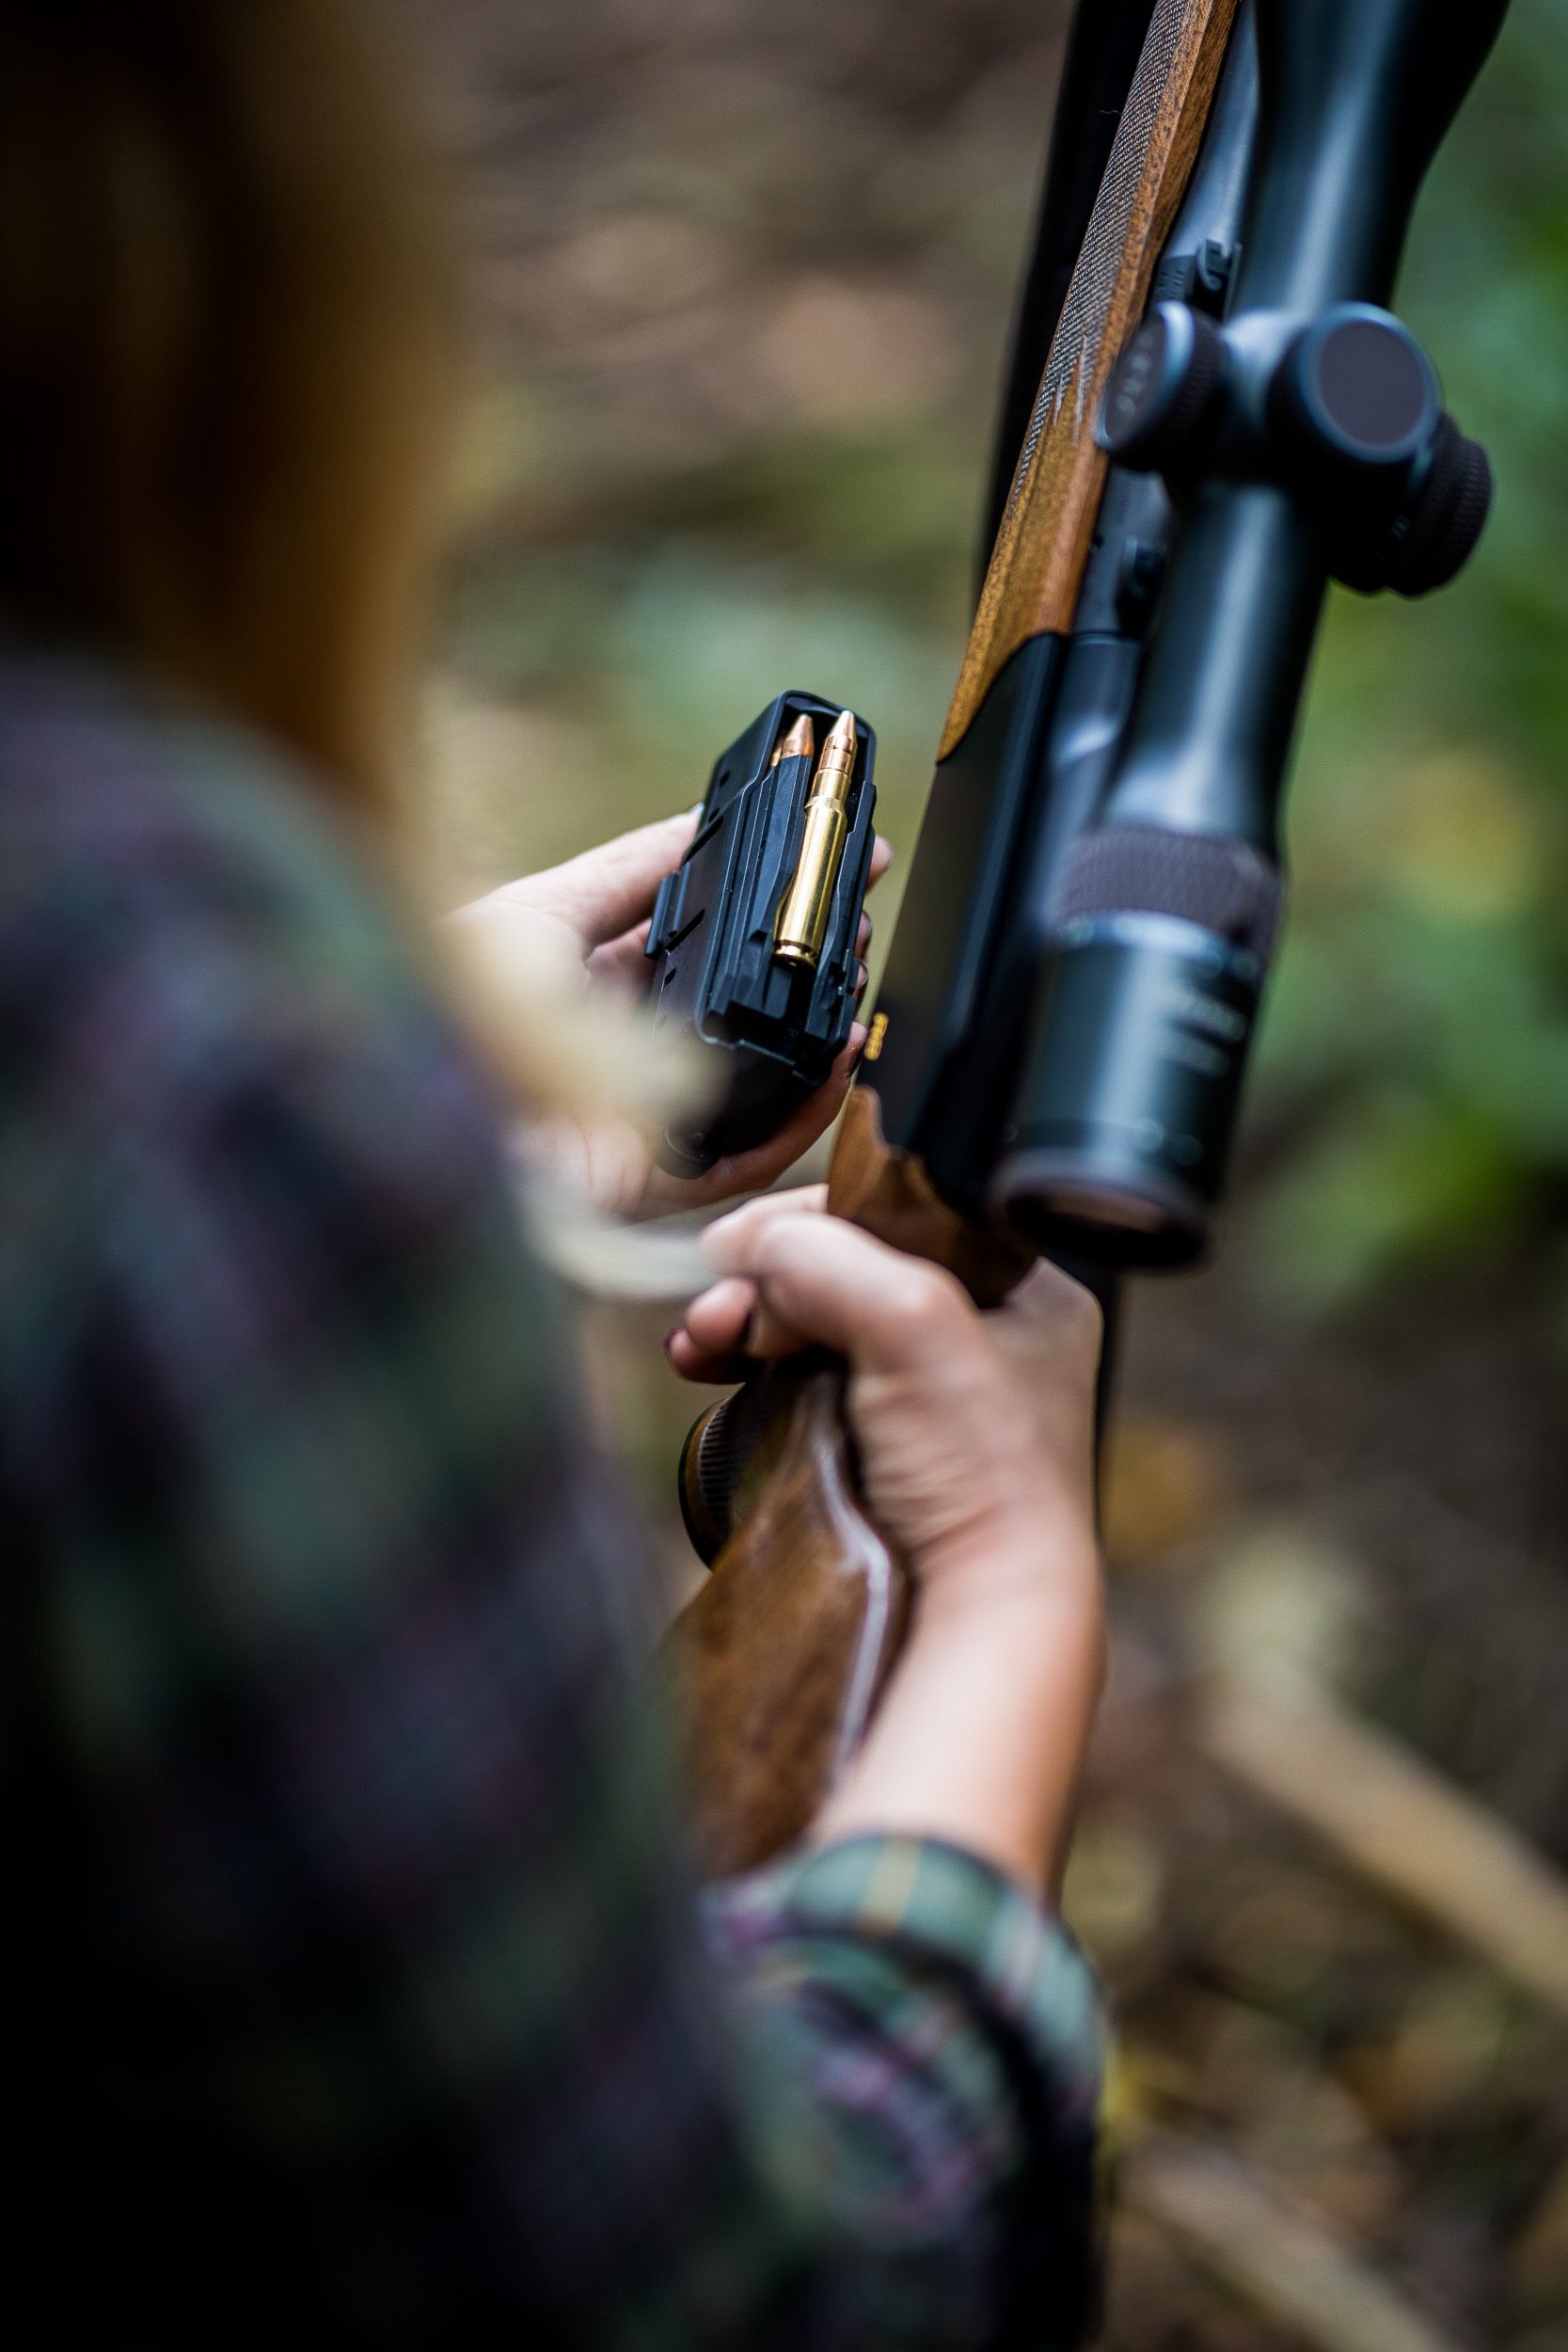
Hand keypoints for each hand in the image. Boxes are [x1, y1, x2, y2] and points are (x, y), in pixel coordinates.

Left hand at [455, 813, 891, 1217]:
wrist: (406, 1106)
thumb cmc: (445, 1004)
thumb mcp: (540, 912)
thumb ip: (629, 873)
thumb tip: (704, 824)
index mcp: (592, 988)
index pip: (703, 946)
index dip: (768, 911)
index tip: (831, 864)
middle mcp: (626, 1058)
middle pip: (743, 1015)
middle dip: (807, 969)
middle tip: (858, 921)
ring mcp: (646, 1124)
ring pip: (761, 1087)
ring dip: (818, 1039)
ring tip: (857, 985)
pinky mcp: (659, 1183)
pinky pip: (751, 1156)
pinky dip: (804, 1115)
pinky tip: (836, 1062)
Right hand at [670, 1187, 1105, 1889]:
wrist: (977, 1617)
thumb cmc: (980, 1476)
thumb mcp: (914, 1326)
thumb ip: (831, 1260)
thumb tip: (748, 1246)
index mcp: (1024, 1292)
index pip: (898, 1215)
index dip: (810, 1222)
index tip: (735, 1245)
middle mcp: (982, 1338)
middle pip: (846, 1270)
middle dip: (764, 1282)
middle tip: (711, 1313)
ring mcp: (928, 1400)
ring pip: (814, 1326)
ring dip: (745, 1325)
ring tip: (696, 1345)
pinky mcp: (878, 1453)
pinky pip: (802, 1384)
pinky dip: (751, 1373)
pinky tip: (708, 1370)